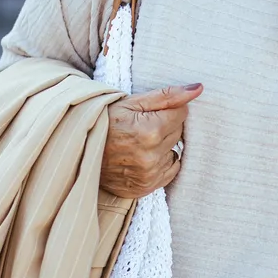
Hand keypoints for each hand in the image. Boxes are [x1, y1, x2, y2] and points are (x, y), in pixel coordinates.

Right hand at [99, 84, 201, 199]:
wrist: (78, 148)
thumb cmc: (105, 121)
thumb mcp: (133, 102)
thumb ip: (169, 96)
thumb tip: (198, 89)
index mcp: (150, 130)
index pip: (182, 113)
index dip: (167, 110)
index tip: (150, 112)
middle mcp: (152, 156)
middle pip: (179, 133)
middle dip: (165, 127)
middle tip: (142, 126)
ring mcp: (148, 175)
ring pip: (174, 153)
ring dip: (163, 147)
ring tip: (139, 143)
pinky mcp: (145, 188)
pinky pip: (168, 172)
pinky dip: (160, 164)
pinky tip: (142, 157)